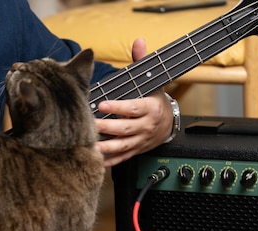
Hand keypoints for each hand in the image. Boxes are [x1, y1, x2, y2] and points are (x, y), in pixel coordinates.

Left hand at [94, 38, 173, 167]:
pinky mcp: (136, 150)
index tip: (101, 105)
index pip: (133, 108)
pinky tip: (98, 161)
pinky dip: (111, 161)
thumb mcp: (152, 81)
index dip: (117, 107)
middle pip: (125, 128)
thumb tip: (138, 42)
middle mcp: (146, 126)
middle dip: (106, 128)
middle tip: (89, 125)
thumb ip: (142, 62)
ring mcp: (141, 140)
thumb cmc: (155, 100)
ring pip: (123, 145)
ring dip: (107, 148)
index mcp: (150, 108)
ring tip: (91, 147)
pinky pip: (123, 157)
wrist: (168, 124)